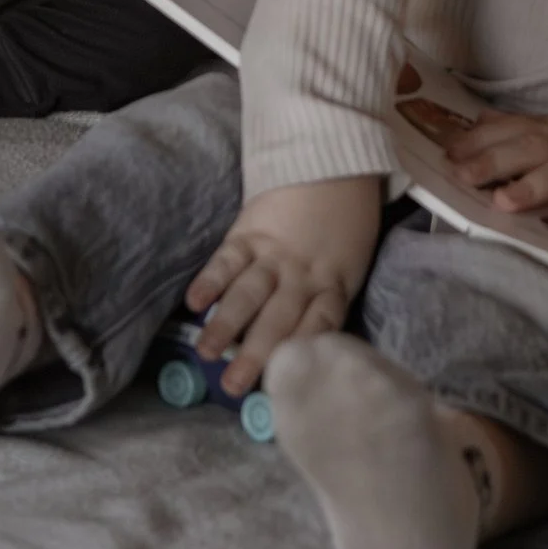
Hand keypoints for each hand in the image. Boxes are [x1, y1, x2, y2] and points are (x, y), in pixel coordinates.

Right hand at [182, 177, 382, 395]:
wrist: (333, 162)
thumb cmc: (347, 220)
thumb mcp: (353, 264)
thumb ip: (330, 298)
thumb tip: (309, 346)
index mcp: (334, 285)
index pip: (318, 327)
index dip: (301, 355)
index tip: (287, 386)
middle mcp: (302, 275)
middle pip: (278, 320)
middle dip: (256, 355)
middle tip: (234, 387)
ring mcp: (273, 253)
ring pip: (248, 293)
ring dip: (225, 323)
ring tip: (206, 352)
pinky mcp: (249, 231)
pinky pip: (227, 259)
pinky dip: (210, 280)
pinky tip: (194, 301)